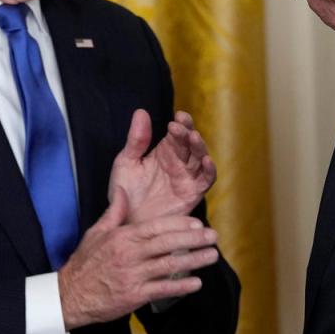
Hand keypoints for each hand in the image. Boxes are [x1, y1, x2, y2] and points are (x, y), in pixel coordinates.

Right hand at [58, 186, 219, 329]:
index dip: (179, 224)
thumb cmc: (84, 262)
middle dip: (193, 239)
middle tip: (213, 236)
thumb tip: (123, 188)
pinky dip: (180, 286)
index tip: (198, 222)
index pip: (156, 226)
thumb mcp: (96, 232)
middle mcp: (130, 254)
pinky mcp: (134, 295)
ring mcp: (133, 275)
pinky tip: (196, 283)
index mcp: (123, 237)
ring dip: (194, 261)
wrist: (70, 294)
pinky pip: (162, 289)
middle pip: (167, 243)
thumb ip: (114, 211)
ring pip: (169, 265)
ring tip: (212, 256)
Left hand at [108, 109, 216, 223]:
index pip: (177, 133)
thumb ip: (136, 140)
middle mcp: (179, 163)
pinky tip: (206, 161)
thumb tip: (141, 111)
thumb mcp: (126, 162)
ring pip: (200, 159)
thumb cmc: (125, 193)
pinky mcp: (192, 195)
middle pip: (190, 144)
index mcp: (164, 152)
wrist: (125, 222)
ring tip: (194, 137)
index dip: (181, 124)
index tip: (177, 116)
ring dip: (200, 147)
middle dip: (188, 132)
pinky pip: (205, 181)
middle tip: (182, 124)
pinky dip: (209, 171)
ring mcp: (187, 178)